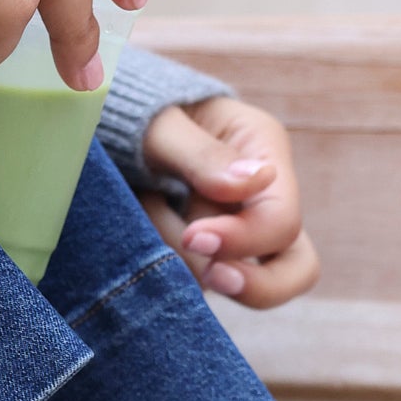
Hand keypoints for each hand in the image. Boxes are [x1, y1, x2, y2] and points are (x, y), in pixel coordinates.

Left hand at [140, 95, 319, 308]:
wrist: (104, 115)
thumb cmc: (136, 113)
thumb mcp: (162, 126)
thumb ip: (202, 155)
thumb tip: (254, 182)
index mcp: (265, 152)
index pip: (281, 222)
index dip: (243, 240)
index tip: (192, 236)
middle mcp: (261, 200)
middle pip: (296, 271)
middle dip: (256, 287)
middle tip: (211, 278)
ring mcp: (236, 233)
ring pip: (230, 281)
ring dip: (181, 259)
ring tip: (144, 204)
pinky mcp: (206, 255)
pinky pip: (193, 281)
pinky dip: (163, 263)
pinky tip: (142, 219)